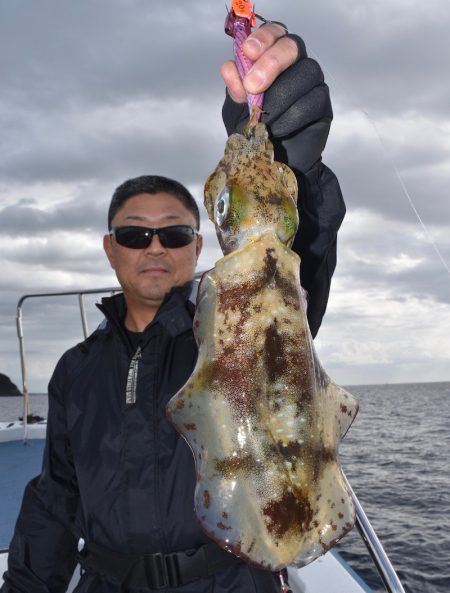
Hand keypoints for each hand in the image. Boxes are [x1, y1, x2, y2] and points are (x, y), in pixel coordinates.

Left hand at [221, 24, 331, 171]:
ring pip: (305, 74)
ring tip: (264, 119)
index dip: (264, 37)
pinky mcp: (323, 105)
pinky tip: (277, 130)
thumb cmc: (256, 130)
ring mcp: (313, 83)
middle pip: (292, 47)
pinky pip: (310, 102)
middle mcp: (296, 64)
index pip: (275, 33)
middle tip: (253, 86)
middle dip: (271, 63)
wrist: (273, 162)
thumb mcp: (238, 111)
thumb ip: (235, 91)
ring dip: (280, 96)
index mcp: (273, 58)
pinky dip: (290, 117)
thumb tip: (229, 68)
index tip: (247, 52)